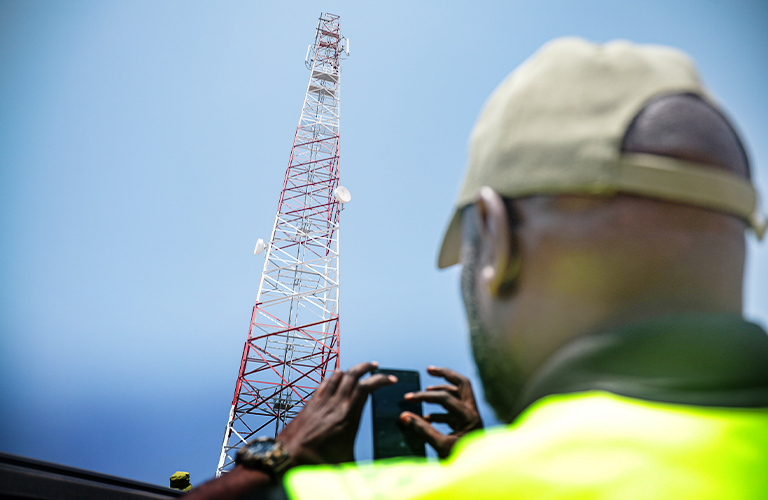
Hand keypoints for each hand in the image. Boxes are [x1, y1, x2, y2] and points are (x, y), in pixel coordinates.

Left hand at [278, 361, 395, 465]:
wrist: (288, 457)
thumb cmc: (317, 462)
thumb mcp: (347, 461)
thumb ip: (364, 463)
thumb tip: (380, 473)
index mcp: (347, 417)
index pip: (366, 388)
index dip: (380, 380)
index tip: (391, 380)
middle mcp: (335, 404)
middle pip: (353, 374)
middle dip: (366, 367)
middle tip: (375, 366)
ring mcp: (322, 401)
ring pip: (338, 375)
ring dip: (350, 370)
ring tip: (358, 371)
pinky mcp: (312, 403)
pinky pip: (325, 382)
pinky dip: (334, 377)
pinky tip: (336, 380)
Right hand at [399, 366, 482, 457]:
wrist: (477, 476)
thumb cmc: (462, 462)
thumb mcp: (440, 446)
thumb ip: (422, 430)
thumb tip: (404, 416)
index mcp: (469, 416)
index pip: (445, 398)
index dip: (424, 397)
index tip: (408, 399)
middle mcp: (473, 413)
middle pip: (462, 383)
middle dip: (445, 375)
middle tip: (429, 370)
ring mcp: (471, 418)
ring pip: (459, 394)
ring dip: (443, 391)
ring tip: (427, 390)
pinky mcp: (467, 425)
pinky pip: (454, 409)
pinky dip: (441, 409)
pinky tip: (427, 417)